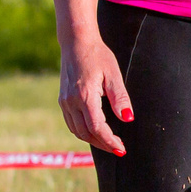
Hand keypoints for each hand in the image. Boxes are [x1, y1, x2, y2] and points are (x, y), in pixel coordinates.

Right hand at [58, 38, 131, 155]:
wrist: (76, 42)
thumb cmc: (98, 56)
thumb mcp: (113, 74)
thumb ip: (120, 98)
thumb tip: (127, 119)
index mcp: (85, 96)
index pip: (97, 127)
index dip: (109, 141)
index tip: (121, 148)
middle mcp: (71, 101)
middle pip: (86, 133)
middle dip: (103, 144)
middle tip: (118, 149)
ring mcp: (65, 101)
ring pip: (76, 131)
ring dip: (92, 140)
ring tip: (108, 143)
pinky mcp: (63, 99)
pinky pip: (71, 123)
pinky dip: (83, 132)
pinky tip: (94, 132)